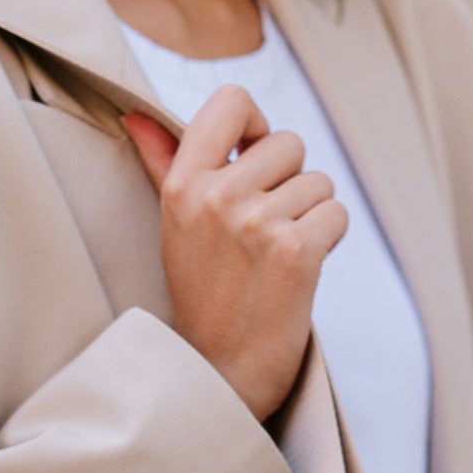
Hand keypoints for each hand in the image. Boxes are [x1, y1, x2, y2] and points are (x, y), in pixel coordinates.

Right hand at [124, 88, 347, 421]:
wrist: (222, 371)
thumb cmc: (203, 293)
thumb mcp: (174, 224)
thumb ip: (163, 164)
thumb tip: (135, 118)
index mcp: (183, 185)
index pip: (232, 101)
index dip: (256, 126)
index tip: (252, 160)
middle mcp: (216, 198)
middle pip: (289, 143)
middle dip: (290, 183)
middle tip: (263, 233)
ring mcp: (256, 224)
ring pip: (319, 181)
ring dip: (310, 217)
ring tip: (276, 257)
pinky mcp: (296, 252)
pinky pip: (336, 214)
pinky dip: (328, 241)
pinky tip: (298, 272)